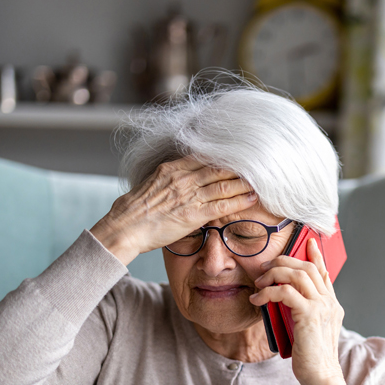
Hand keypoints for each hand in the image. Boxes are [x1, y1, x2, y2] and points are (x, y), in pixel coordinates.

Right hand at [90, 156, 256, 264]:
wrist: (124, 228)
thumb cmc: (131, 211)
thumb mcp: (148, 185)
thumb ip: (166, 180)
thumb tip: (173, 180)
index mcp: (171, 169)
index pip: (205, 157)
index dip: (224, 157)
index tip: (238, 156)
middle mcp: (183, 178)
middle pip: (219, 168)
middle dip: (240, 167)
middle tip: (257, 165)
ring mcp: (190, 195)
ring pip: (225, 184)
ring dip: (245, 183)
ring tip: (260, 181)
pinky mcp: (194, 214)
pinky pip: (223, 205)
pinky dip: (240, 200)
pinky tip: (252, 198)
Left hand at [249, 238, 350, 384]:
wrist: (321, 376)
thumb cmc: (312, 358)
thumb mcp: (308, 330)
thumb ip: (302, 312)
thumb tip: (282, 298)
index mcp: (332, 305)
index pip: (324, 273)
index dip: (316, 255)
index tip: (308, 242)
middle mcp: (330, 302)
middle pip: (308, 267)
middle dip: (284, 262)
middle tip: (265, 268)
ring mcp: (322, 307)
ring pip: (298, 274)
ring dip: (274, 274)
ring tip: (259, 283)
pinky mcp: (310, 315)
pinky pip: (286, 292)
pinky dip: (268, 292)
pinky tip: (258, 300)